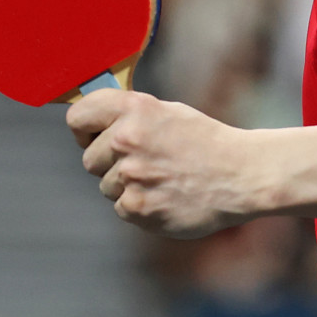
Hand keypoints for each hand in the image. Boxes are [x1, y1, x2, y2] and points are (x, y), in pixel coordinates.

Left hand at [67, 91, 259, 238]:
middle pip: (88, 159)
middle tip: (143, 161)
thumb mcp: (168, 112)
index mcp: (134, 109)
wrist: (239, 175)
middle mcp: (127, 139)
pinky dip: (140, 205)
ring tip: (162, 178)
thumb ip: (129, 115)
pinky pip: (121, 208)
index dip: (85, 129)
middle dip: (108, 162)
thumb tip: (93, 121)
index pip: (77, 117)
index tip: (95, 136)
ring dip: (127, 185)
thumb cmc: (205, 142)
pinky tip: (166, 195)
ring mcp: (131, 176)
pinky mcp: (137, 208)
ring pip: (105, 186)